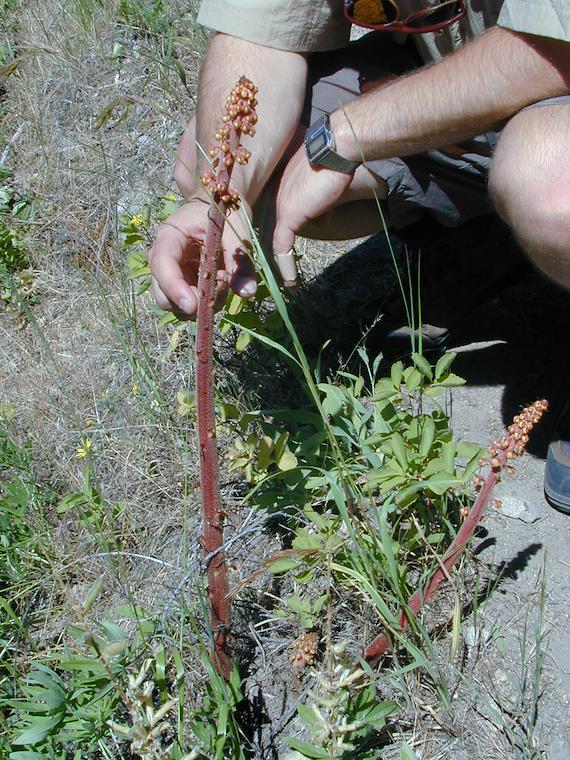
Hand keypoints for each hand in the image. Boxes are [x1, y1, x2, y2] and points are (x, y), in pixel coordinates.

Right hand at [148, 196, 255, 317]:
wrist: (221, 208)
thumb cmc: (225, 214)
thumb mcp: (236, 235)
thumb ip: (241, 263)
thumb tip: (247, 292)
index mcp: (170, 236)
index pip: (162, 265)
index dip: (174, 288)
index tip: (193, 306)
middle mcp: (163, 257)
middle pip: (162, 294)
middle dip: (191, 302)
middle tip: (219, 288)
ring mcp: (171, 272)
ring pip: (175, 304)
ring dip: (201, 302)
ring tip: (222, 281)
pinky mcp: (182, 282)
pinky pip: (189, 302)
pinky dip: (206, 300)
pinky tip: (220, 282)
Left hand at [272, 144, 352, 284]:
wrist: (335, 149)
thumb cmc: (332, 162)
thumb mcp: (322, 188)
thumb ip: (319, 205)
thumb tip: (323, 219)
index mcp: (276, 188)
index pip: (269, 218)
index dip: (274, 237)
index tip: (280, 255)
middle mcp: (270, 197)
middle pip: (265, 233)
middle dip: (269, 257)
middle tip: (275, 277)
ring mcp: (275, 206)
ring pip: (271, 243)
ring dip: (278, 267)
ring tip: (285, 286)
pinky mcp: (286, 216)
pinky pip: (282, 248)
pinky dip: (287, 268)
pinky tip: (291, 284)